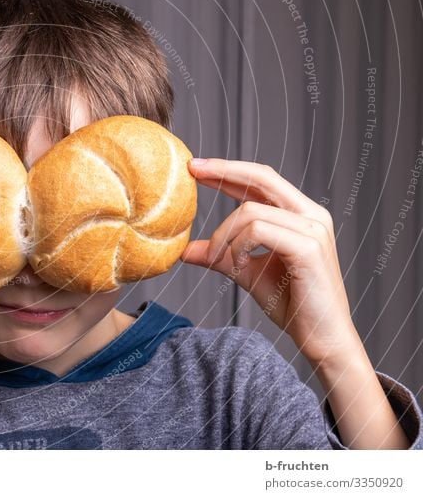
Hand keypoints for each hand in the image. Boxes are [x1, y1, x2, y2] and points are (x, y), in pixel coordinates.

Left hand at [179, 158, 360, 364]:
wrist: (322, 338)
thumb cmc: (291, 304)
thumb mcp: (246, 272)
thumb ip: (220, 256)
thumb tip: (185, 250)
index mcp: (301, 214)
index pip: (262, 180)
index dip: (229, 170)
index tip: (196, 168)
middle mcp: (311, 214)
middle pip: (262, 176)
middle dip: (223, 171)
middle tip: (192, 171)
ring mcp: (313, 229)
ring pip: (250, 211)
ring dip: (224, 235)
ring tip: (219, 258)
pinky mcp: (308, 247)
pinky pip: (258, 231)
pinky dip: (238, 246)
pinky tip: (237, 264)